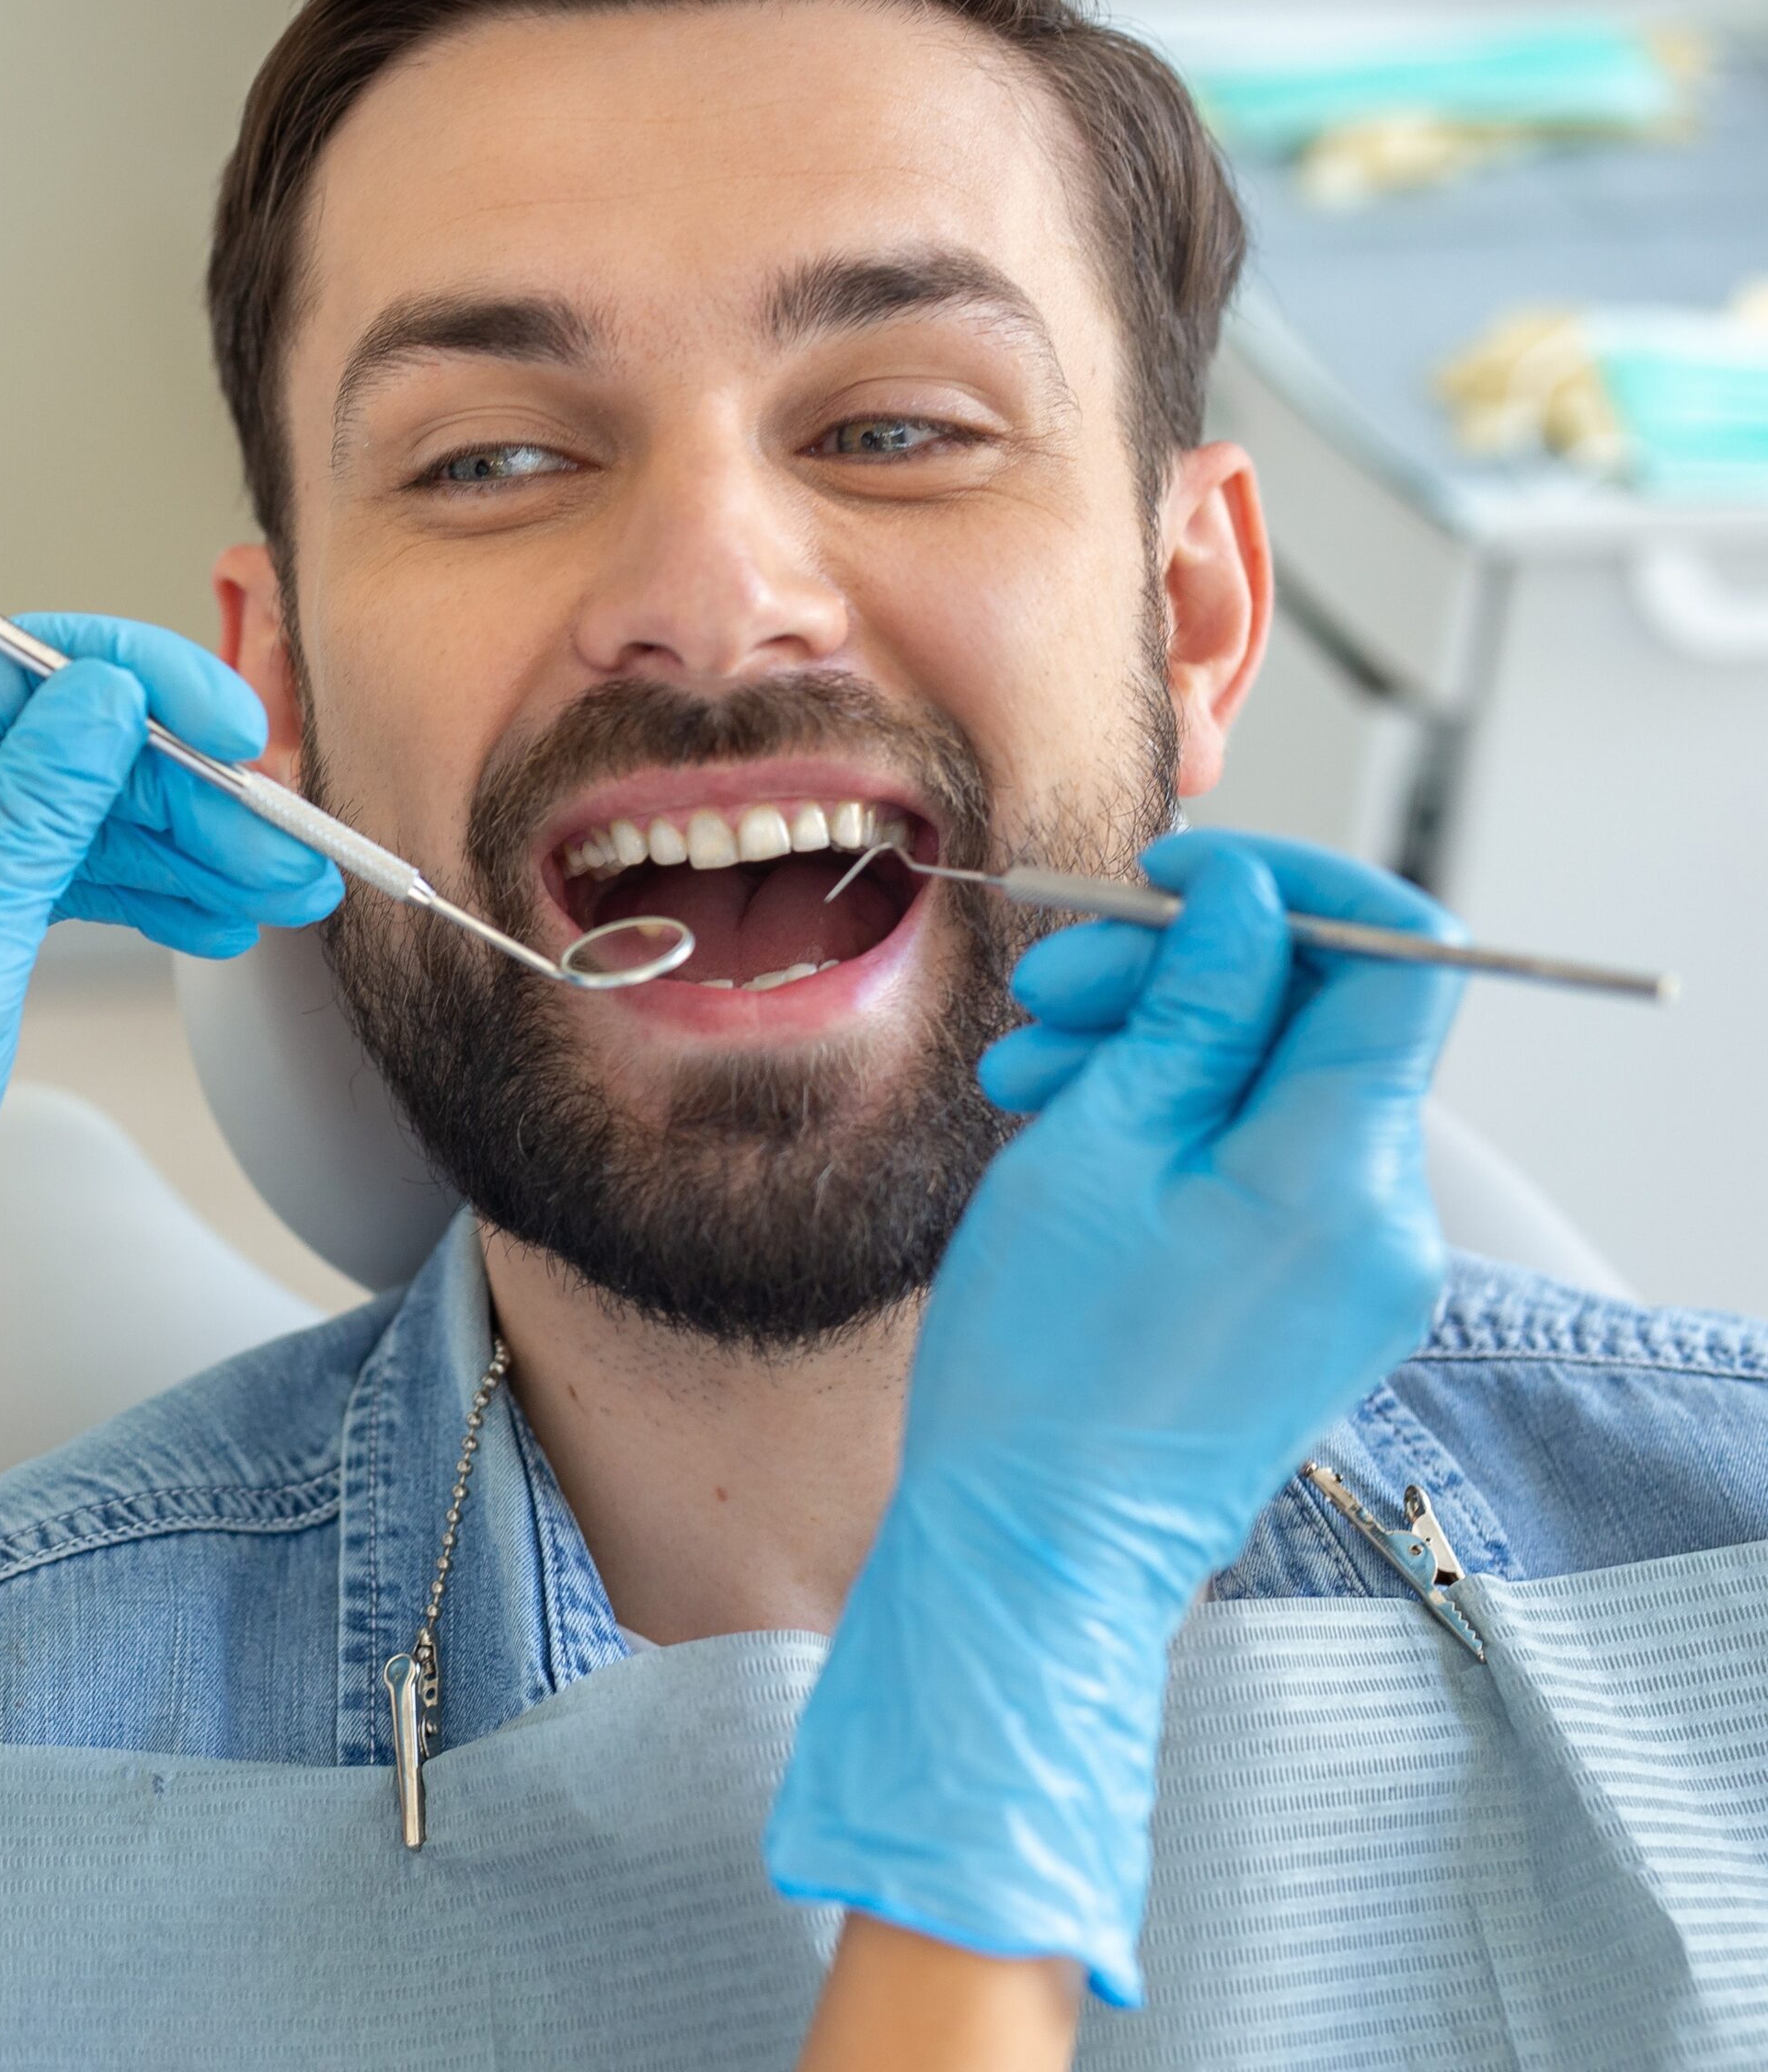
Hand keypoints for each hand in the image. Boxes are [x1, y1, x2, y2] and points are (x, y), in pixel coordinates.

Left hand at [0, 616, 340, 1426]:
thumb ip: (37, 807)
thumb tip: (106, 693)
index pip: (25, 672)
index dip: (146, 684)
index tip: (237, 729)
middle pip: (79, 752)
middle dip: (198, 796)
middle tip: (292, 850)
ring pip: (93, 821)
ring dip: (199, 853)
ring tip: (288, 893)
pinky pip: (79, 882)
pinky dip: (158, 899)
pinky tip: (219, 922)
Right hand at [767, 832, 1465, 2003]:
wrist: (1034, 1552)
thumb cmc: (1043, 1369)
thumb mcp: (1096, 1148)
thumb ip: (1193, 1010)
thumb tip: (1248, 906)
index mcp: (1341, 1172)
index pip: (1395, 957)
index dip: (1290, 887)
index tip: (1180, 874)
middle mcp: (1383, 1219)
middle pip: (1320, 1017)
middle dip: (1186, 972)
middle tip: (1056, 982)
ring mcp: (1357, 1265)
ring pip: (1277, 1085)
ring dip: (1161, 1045)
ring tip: (1029, 1068)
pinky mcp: (1315, 1295)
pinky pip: (1264, 1159)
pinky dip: (1178, 1120)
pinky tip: (1069, 1122)